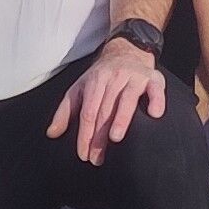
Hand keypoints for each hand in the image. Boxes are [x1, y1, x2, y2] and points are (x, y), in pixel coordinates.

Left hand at [48, 43, 163, 164]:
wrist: (127, 50)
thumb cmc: (101, 76)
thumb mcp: (79, 89)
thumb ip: (65, 112)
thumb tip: (52, 133)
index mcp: (95, 81)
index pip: (88, 112)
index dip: (84, 134)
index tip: (83, 154)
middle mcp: (114, 77)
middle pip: (105, 110)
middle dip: (100, 136)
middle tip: (97, 158)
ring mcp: (134, 77)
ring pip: (127, 99)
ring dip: (121, 119)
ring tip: (115, 138)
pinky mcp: (154, 78)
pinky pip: (156, 89)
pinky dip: (156, 100)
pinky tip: (154, 114)